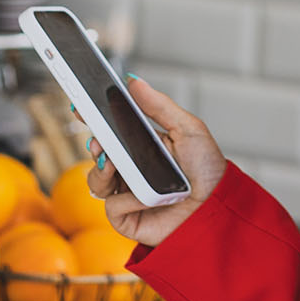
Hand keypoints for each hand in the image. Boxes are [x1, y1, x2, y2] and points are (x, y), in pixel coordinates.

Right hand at [85, 78, 225, 245]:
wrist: (217, 206)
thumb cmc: (207, 169)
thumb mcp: (187, 128)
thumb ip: (159, 105)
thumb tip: (133, 82)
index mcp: (142, 146)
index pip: (111, 130)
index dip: (94, 120)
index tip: (82, 108)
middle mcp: (132, 170)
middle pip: (99, 154)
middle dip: (94, 145)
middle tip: (98, 139)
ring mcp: (127, 194)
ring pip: (96, 181)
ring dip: (102, 172)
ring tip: (115, 167)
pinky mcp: (127, 218)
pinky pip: (112, 206)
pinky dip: (128, 200)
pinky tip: (147, 198)